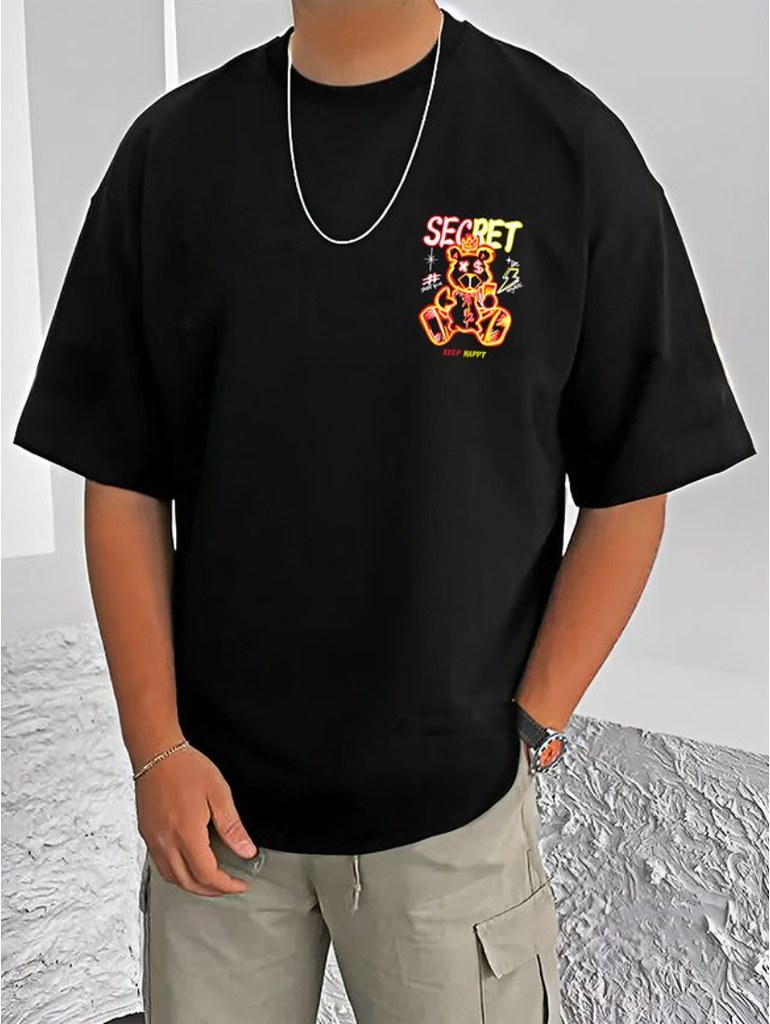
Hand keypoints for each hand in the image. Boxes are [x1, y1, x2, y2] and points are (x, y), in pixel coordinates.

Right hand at [135, 745, 257, 896]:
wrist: (156, 753)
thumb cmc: (186, 767)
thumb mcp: (218, 793)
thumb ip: (232, 827)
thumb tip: (246, 851)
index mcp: (186, 834)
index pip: (207, 875)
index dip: (226, 886)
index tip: (239, 884)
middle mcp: (166, 842)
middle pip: (188, 883)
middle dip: (212, 891)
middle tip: (229, 886)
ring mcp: (153, 840)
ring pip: (172, 878)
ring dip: (193, 885)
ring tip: (212, 880)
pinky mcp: (147, 834)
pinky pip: (161, 865)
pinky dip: (178, 874)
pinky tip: (189, 865)